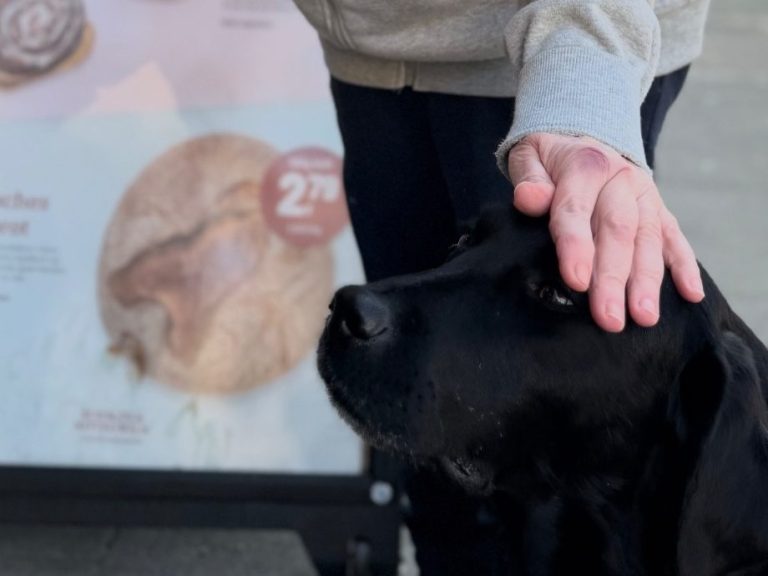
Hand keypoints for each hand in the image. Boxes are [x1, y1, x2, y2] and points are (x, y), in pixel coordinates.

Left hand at [508, 132, 703, 332]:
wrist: (581, 138)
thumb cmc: (548, 161)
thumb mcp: (528, 157)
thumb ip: (529, 178)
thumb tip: (529, 198)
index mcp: (585, 166)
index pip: (577, 211)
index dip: (576, 246)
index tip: (576, 280)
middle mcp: (620, 180)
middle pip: (617, 231)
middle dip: (613, 277)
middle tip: (610, 317)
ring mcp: (644, 196)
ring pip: (648, 240)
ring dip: (648, 281)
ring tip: (645, 317)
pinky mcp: (659, 210)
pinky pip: (674, 238)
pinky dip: (685, 266)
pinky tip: (692, 295)